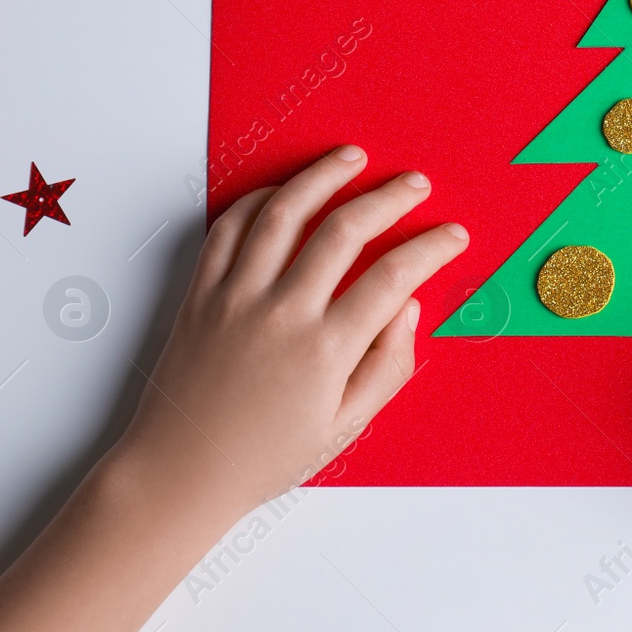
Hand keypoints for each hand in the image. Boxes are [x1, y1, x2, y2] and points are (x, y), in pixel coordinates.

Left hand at [113, 145, 468, 522]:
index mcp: (326, 351)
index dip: (431, 247)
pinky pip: (230, 228)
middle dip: (389, 197)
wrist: (180, 473)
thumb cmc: (263, 456)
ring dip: (323, 176)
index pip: (394, 277)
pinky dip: (259, 199)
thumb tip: (408, 309)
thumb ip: (387, 366)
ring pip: (284, 212)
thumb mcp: (345, 427)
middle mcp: (282, 314)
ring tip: (352, 157)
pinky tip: (285, 191)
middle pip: (345, 229)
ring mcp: (236, 298)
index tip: (451, 235)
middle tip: (414, 184)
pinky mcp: (201, 294)